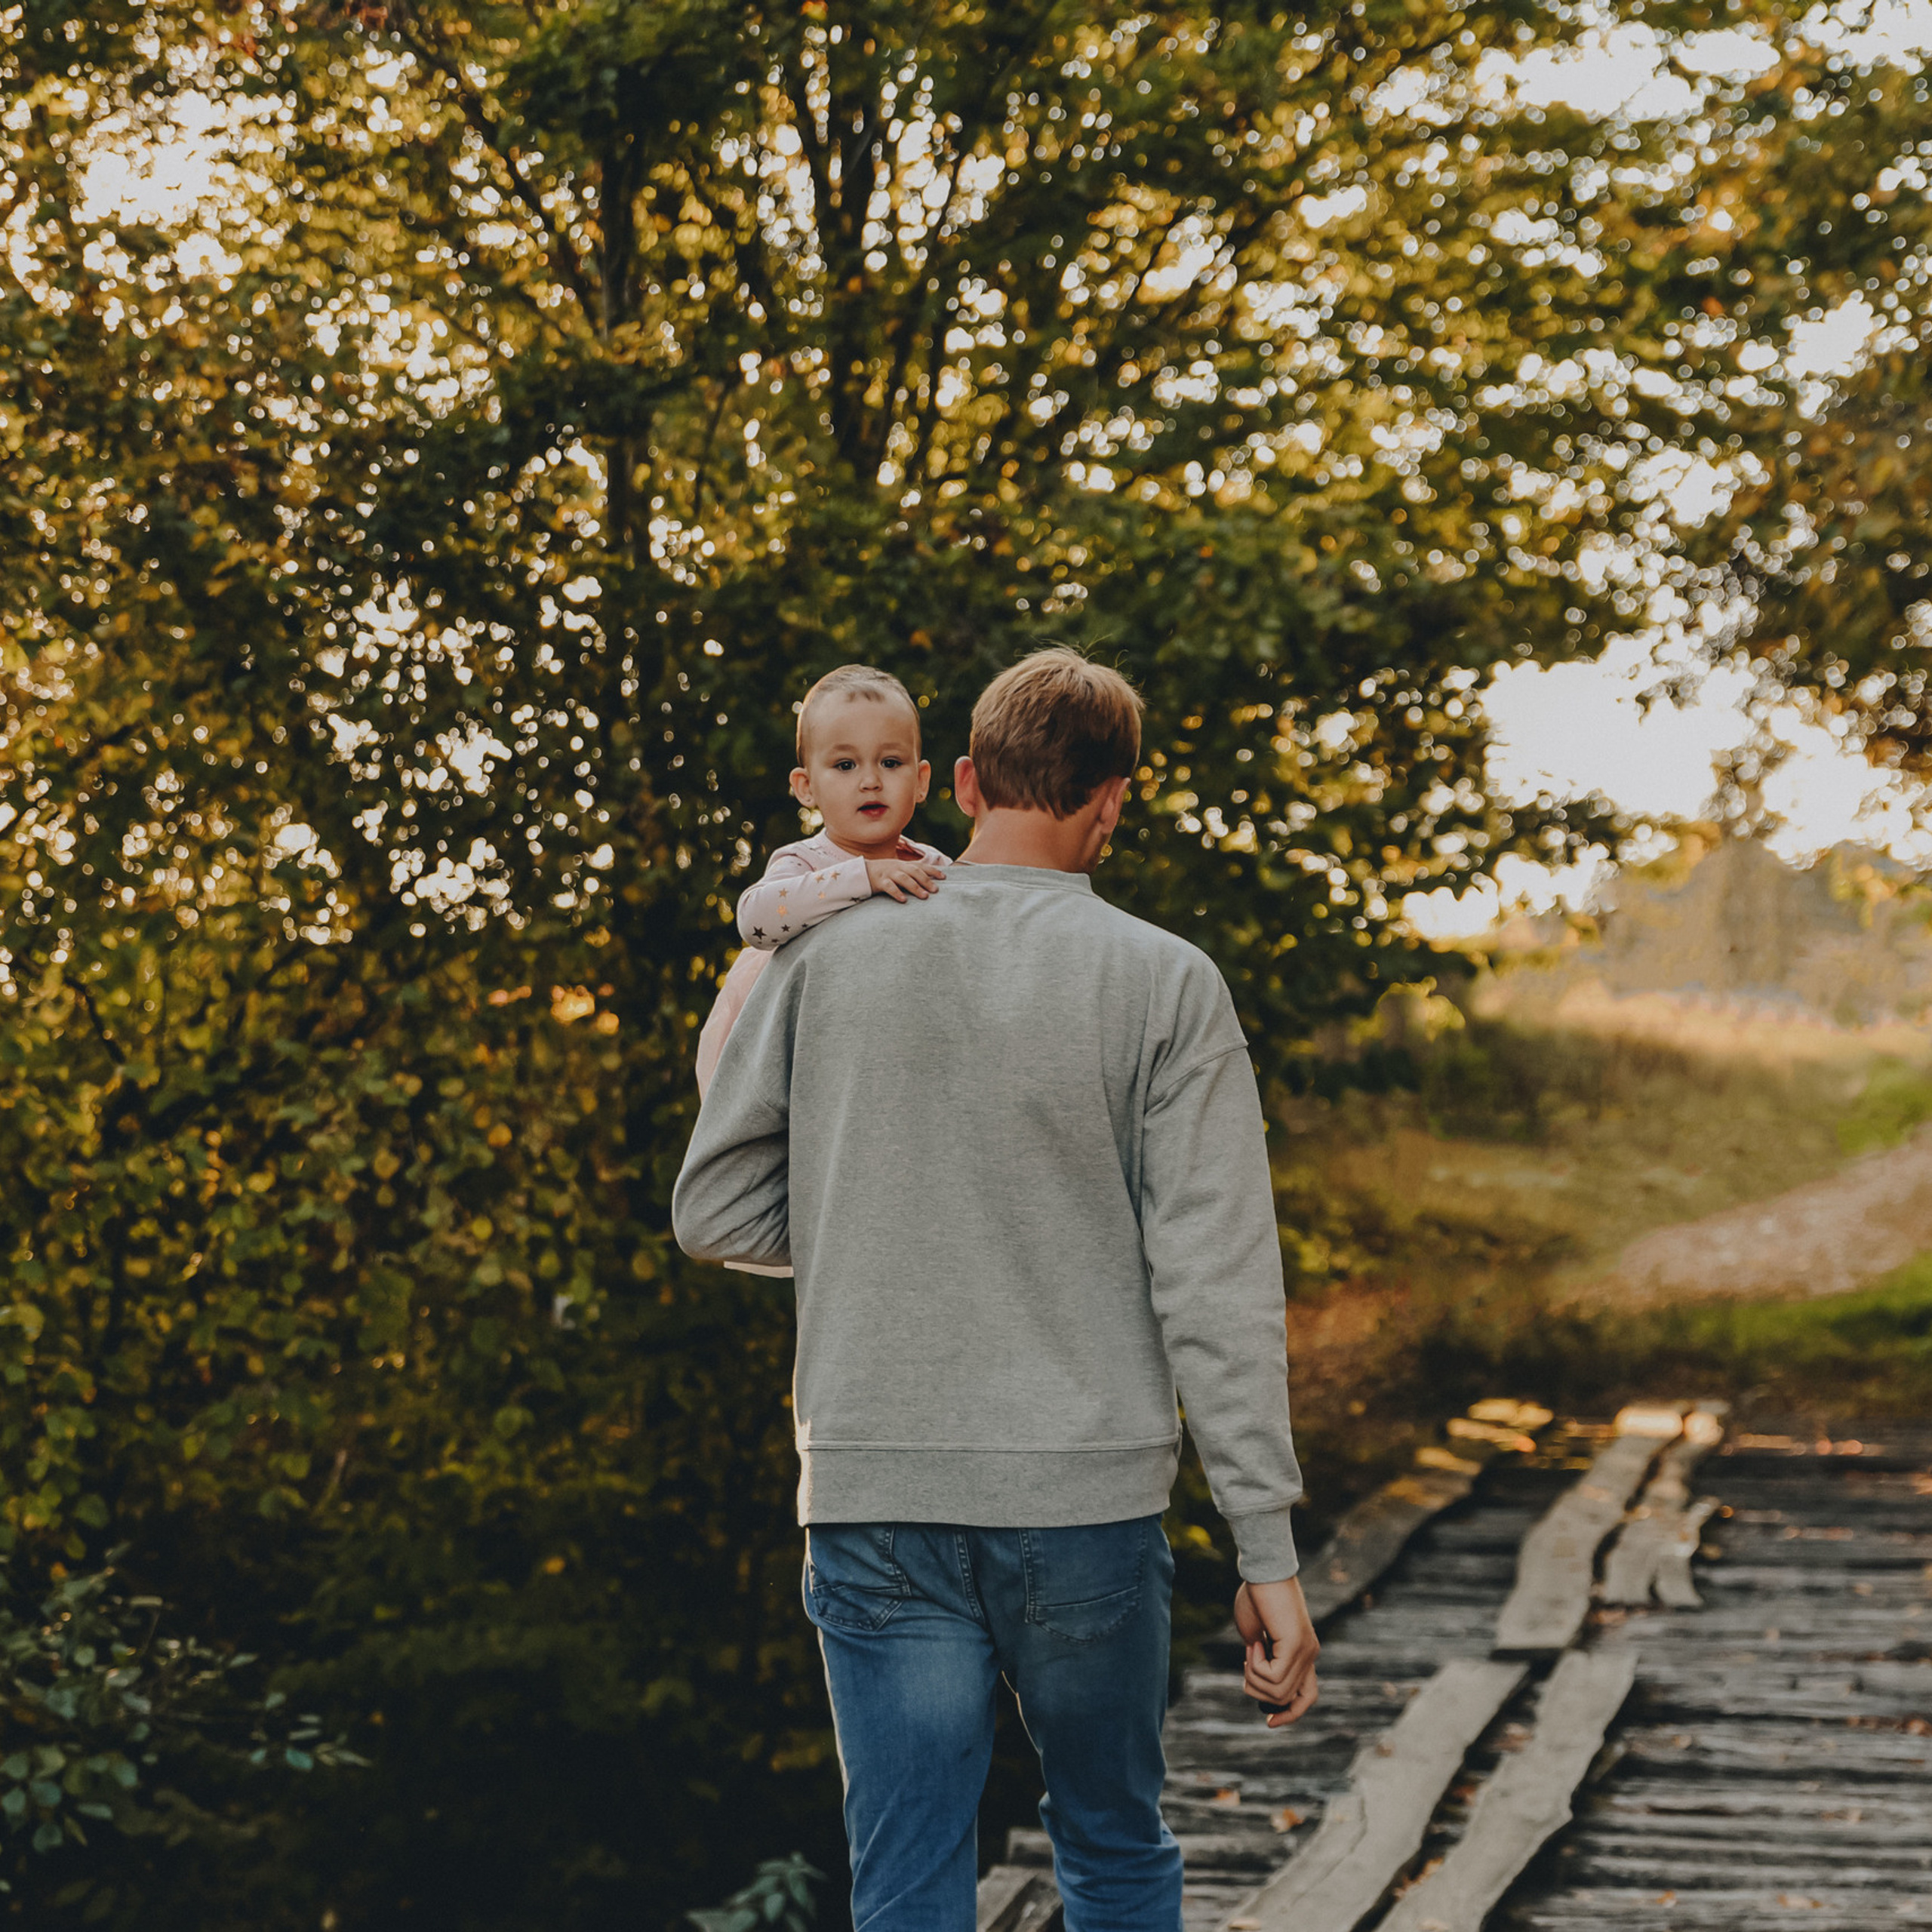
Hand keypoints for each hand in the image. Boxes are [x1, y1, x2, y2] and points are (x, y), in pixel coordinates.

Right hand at [866, 856, 945, 902]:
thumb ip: (910, 874)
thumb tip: (928, 882)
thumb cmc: (883, 873)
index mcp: (903, 865)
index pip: (921, 866)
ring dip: (915, 887)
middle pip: (915, 871)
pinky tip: (904, 900)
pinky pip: (889, 887)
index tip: (944, 877)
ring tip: (925, 896)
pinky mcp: (879, 881)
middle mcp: (897, 867)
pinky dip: (897, 893)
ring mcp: (888, 873)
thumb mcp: (898, 870)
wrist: (861, 872)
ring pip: (904, 878)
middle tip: (936, 890)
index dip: (933, 870)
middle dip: (926, 880)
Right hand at [1234, 1577, 1319, 1728]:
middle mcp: (1310, 1655)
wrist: (1262, 1570)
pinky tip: (1255, 1643)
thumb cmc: (1256, 1596)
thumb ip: (1260, 1659)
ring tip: (1251, 1647)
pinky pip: (1272, 1677)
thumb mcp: (1255, 1635)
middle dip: (1257, 1690)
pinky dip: (1255, 1665)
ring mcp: (1306, 1651)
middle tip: (1248, 1660)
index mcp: (1303, 1653)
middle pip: (1286, 1700)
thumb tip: (1256, 1683)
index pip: (1307, 1697)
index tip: (1269, 1722)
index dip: (1290, 1714)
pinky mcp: (1296, 1645)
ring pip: (1277, 1692)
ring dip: (1253, 1676)